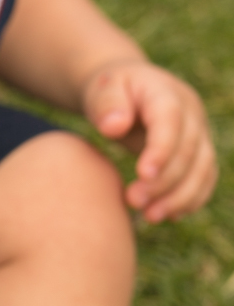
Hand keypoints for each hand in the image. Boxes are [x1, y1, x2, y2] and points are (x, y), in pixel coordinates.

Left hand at [83, 59, 216, 221]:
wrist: (126, 88)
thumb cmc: (109, 89)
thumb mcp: (101, 89)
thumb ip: (106, 104)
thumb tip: (113, 127)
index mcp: (165, 92)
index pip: (170, 122)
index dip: (161, 150)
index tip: (142, 175)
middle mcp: (190, 112)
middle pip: (188, 150)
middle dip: (164, 181)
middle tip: (133, 202)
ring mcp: (199, 132)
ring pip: (203, 168)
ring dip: (180, 196)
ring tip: (150, 216)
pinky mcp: (199, 150)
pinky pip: (204, 177)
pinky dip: (191, 198)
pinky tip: (169, 215)